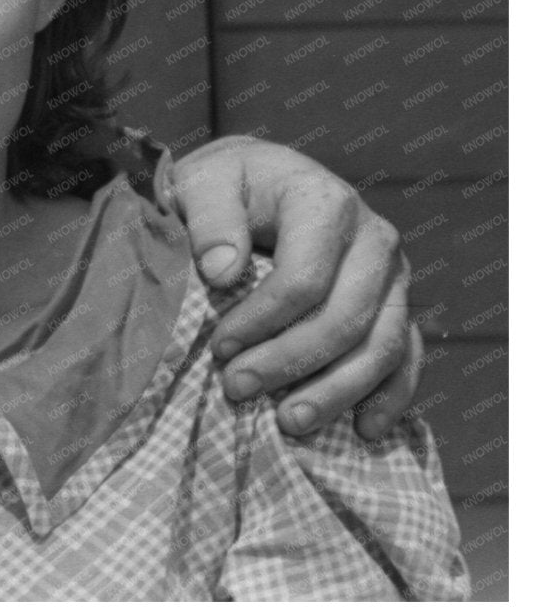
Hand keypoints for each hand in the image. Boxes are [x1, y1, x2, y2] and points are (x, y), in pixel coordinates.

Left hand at [168, 135, 420, 438]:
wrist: (260, 180)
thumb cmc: (227, 186)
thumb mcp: (203, 183)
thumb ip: (209, 219)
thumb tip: (223, 273)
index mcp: (327, 203)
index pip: (303, 279)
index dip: (261, 321)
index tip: (218, 349)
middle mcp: (374, 238)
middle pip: (345, 318)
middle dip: (290, 362)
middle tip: (237, 390)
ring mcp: (393, 276)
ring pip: (382, 346)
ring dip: (337, 391)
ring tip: (290, 423)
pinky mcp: (398, 304)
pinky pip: (406, 356)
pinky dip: (390, 396)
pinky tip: (363, 429)